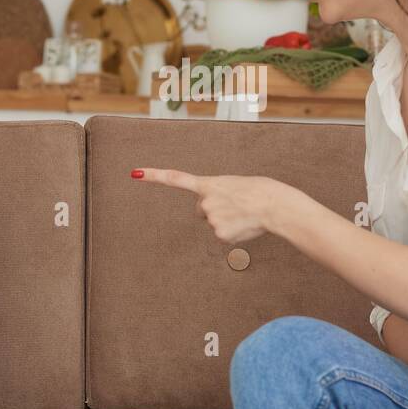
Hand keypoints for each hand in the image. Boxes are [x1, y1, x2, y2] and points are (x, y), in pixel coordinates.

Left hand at [132, 167, 285, 243]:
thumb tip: (213, 217)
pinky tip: (244, 224)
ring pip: (213, 223)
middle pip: (201, 210)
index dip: (154, 176)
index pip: (175, 179)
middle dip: (214, 209)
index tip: (135, 173)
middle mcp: (204, 201)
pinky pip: (223, 235)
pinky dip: (233, 232)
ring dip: (226, 220)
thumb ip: (217, 197)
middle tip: (235, 205)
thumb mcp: (233, 186)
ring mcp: (211, 219)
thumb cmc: (258, 192)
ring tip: (243, 214)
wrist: (273, 204)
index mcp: (208, 184)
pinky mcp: (219, 234)